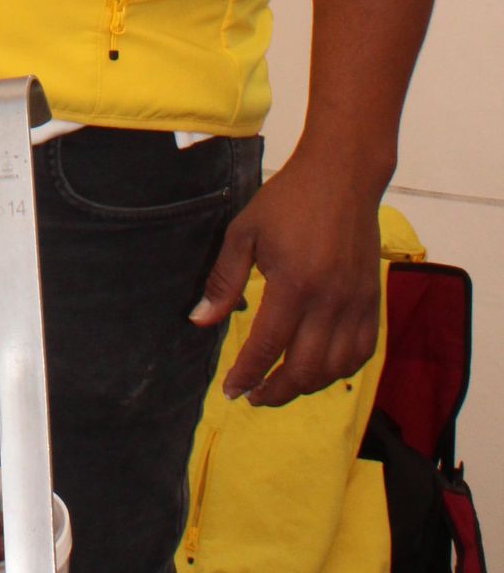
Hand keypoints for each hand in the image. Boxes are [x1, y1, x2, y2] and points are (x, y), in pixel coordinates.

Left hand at [188, 154, 383, 408]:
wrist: (342, 176)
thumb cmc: (287, 201)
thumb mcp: (244, 233)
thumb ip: (223, 280)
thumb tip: (200, 321)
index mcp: (293, 284)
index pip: (267, 346)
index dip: (247, 374)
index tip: (232, 391)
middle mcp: (329, 300)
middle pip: (304, 369)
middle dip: (276, 392)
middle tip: (254, 395)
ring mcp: (356, 303)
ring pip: (335, 368)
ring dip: (307, 385)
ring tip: (282, 384)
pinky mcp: (373, 300)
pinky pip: (362, 351)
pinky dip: (341, 369)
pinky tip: (321, 368)